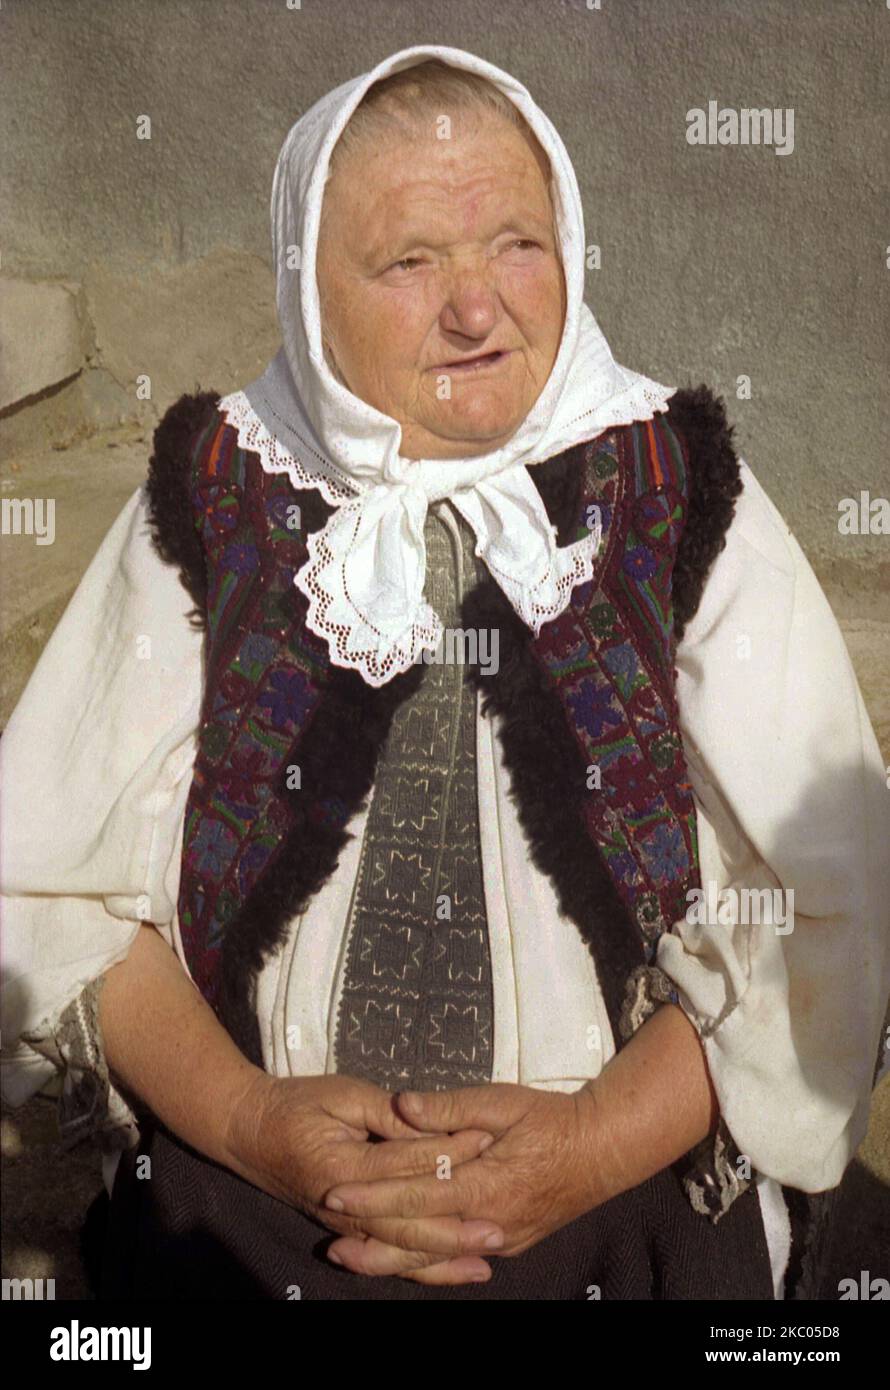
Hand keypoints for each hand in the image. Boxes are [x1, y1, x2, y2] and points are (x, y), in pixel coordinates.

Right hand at [224, 1071, 504, 1283]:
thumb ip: (384, 1112)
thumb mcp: (341, 1093)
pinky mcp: (347, 1229)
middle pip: (407, 1221)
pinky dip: (421, 1265)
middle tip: (498, 1229)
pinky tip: (452, 1269)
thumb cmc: (296, 1103)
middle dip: (456, 1227)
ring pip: (399, 1247)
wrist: (249, 1130)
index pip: (404, 1161)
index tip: (486, 1139)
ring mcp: (344, 1224)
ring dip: (445, 1256)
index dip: (446, 1149)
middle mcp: (343, 1206)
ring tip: (487, 1257)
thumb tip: (426, 1123)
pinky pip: (387, 1255)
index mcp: (342, 1166)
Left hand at [322, 1082, 604, 1277]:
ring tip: (348, 1255)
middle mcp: (489, 1222)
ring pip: (434, 1256)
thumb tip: (403, 1106)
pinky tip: (395, 1257)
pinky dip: (422, 1260)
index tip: (335, 1192)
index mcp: (485, 1184)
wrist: (602, 1150)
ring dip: (389, 1257)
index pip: (416, 1193)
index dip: (373, 1195)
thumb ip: (449, 1108)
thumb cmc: (549, 1118)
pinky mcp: (505, 1244)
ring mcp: (499, 1240)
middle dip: (371, 1236)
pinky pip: (455, 1257)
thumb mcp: (501, 1101)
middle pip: (419, 1236)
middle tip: (328, 1236)